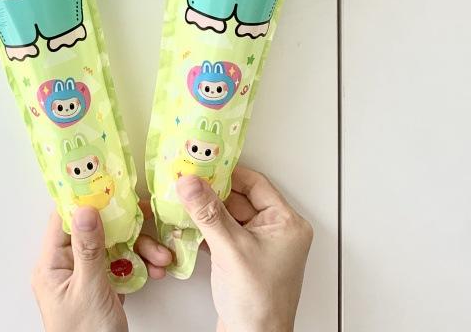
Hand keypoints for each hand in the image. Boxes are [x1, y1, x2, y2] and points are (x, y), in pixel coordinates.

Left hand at [32, 204, 171, 331]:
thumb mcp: (89, 289)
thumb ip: (88, 248)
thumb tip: (84, 208)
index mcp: (51, 265)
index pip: (63, 219)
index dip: (83, 199)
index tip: (106, 183)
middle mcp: (66, 267)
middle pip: (96, 231)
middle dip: (127, 229)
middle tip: (147, 222)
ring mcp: (86, 278)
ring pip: (114, 248)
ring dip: (140, 249)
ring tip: (160, 256)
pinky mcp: (103, 288)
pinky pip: (122, 266)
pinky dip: (141, 265)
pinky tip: (156, 267)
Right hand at [176, 167, 312, 331]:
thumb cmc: (258, 304)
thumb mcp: (231, 250)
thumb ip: (209, 213)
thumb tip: (190, 182)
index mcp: (287, 224)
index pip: (256, 184)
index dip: (228, 173)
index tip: (203, 165)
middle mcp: (277, 232)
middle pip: (240, 198)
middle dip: (212, 193)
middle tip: (187, 182)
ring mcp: (260, 246)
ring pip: (229, 216)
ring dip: (207, 212)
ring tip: (183, 202)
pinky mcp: (244, 259)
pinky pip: (224, 233)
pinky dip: (207, 229)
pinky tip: (187, 226)